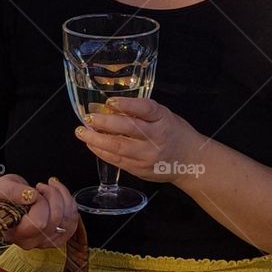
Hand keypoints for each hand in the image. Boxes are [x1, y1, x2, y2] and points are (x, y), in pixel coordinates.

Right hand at [0, 173, 78, 249]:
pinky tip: (59, 195)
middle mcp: (31, 241)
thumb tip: (30, 196)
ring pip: (67, 220)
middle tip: (41, 187)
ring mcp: (46, 241)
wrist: (9, 201)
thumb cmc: (4, 197)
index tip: (32, 193)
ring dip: (62, 197)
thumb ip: (12, 191)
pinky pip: (73, 222)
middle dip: (52, 196)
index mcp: (15, 233)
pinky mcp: (58, 237)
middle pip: (55, 220)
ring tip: (49, 188)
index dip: (40, 204)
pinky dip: (70, 203)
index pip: (38, 223)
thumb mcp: (2, 187)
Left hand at [73, 97, 203, 184]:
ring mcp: (147, 156)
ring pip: (118, 147)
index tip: (110, 101)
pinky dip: (102, 151)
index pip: (145, 109)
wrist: (190, 162)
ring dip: (96, 139)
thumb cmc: (174, 133)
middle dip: (104, 123)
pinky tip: (92, 144)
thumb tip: (111, 106)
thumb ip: (142, 112)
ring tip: (82, 132)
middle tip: (88, 118)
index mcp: (163, 120)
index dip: (127, 104)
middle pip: (128, 129)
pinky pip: (117, 160)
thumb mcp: (164, 116)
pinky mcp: (140, 170)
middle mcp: (156, 138)